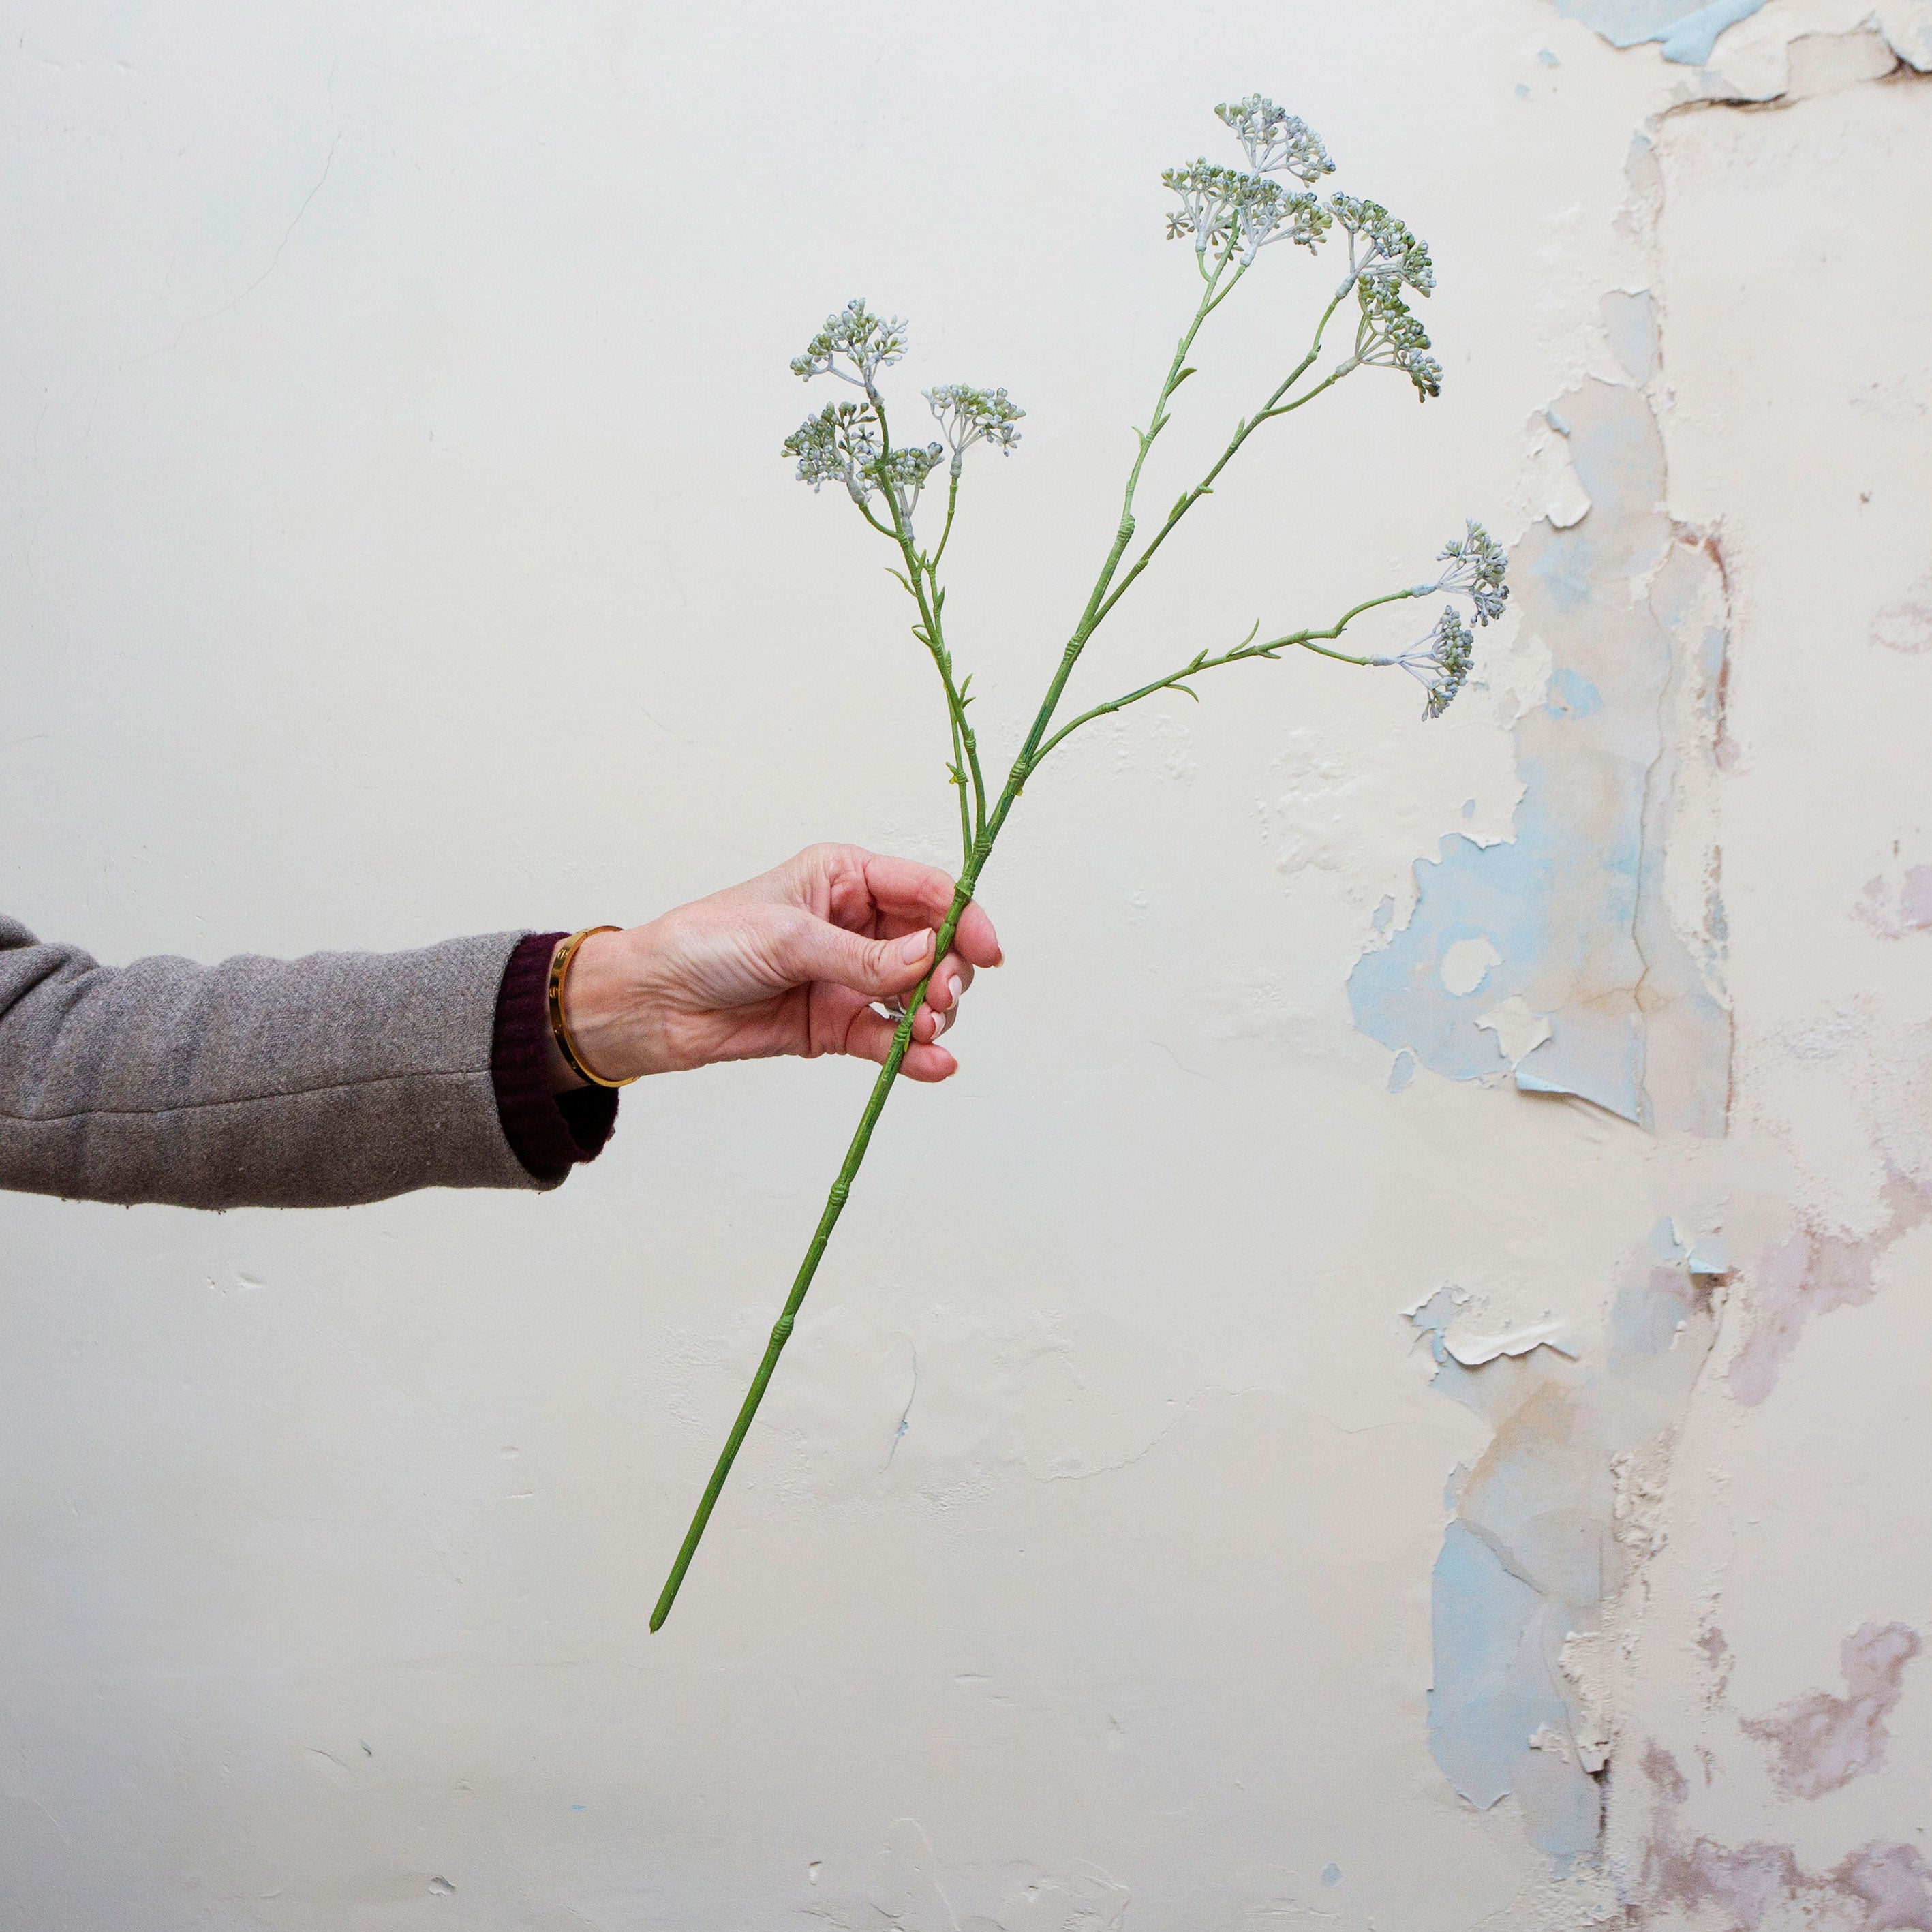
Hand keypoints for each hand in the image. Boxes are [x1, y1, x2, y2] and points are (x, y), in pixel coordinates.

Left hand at [548, 844, 1002, 1089]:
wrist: (652, 1003)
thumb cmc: (705, 944)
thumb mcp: (786, 938)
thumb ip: (861, 956)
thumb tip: (927, 958)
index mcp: (844, 878)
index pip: (925, 891)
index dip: (964, 918)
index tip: (987, 953)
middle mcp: (856, 925)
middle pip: (934, 947)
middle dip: (949, 974)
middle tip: (939, 1001)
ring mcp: (849, 977)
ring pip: (918, 996)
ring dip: (932, 1016)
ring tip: (923, 1032)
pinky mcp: (837, 1025)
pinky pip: (889, 1039)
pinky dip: (915, 1055)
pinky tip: (933, 1066)